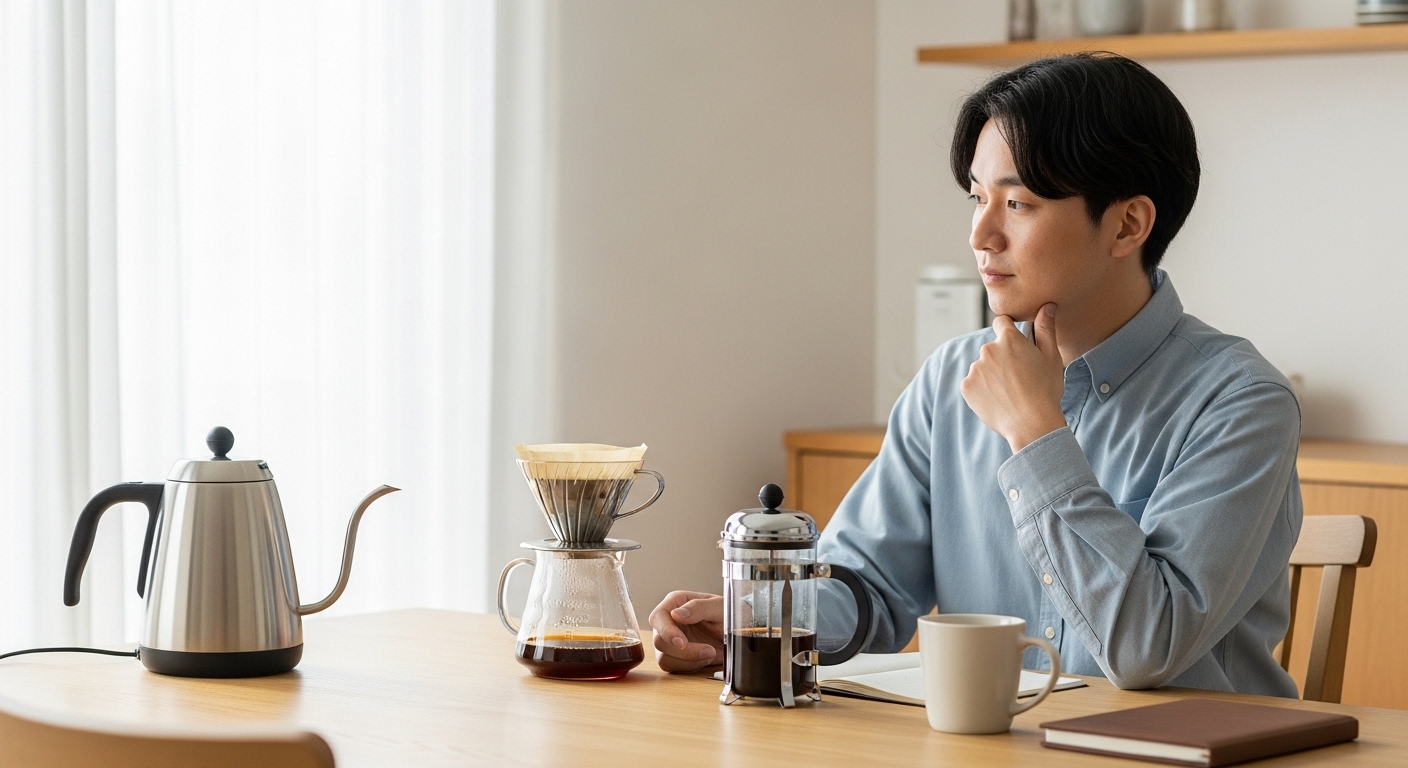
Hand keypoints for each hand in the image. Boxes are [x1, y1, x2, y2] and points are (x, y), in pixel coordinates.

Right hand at [648, 591, 723, 671]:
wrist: (738, 632)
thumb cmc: (727, 614)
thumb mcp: (718, 607)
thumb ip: (698, 607)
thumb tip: (676, 614)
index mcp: (675, 602)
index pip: (658, 617)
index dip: (666, 631)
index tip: (682, 642)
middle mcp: (668, 620)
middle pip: (659, 640)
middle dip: (684, 650)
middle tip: (708, 650)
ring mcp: (669, 639)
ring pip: (664, 657)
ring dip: (689, 659)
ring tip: (710, 651)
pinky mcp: (674, 656)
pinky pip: (672, 667)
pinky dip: (690, 666)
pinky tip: (704, 658)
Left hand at [961, 303, 1066, 453]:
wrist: (1032, 425)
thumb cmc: (1046, 391)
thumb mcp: (1051, 358)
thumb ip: (1046, 329)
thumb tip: (1046, 306)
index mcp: (1009, 339)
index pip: (1002, 323)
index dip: (1009, 332)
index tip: (1015, 346)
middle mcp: (988, 349)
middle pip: (992, 349)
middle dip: (1002, 359)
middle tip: (1018, 379)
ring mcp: (975, 368)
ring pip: (982, 367)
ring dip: (991, 375)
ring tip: (1009, 393)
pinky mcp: (966, 386)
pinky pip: (973, 384)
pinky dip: (981, 390)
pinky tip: (997, 400)